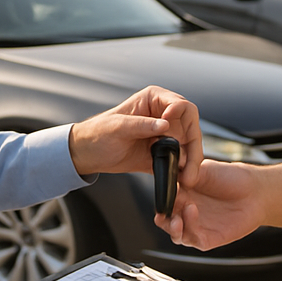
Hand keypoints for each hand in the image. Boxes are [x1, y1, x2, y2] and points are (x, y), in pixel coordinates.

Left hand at [68, 85, 201, 182]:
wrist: (87, 154)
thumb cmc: (98, 133)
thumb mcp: (118, 127)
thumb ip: (142, 125)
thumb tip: (166, 125)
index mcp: (154, 100)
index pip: (181, 105)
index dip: (182, 117)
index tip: (173, 131)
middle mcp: (164, 116)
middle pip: (191, 128)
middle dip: (194, 148)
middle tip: (190, 166)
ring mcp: (165, 135)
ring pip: (188, 147)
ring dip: (190, 162)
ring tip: (187, 178)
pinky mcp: (162, 153)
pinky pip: (178, 161)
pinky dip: (182, 170)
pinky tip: (181, 180)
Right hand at [157, 158, 281, 245]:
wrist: (256, 191)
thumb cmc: (232, 178)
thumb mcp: (205, 169)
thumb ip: (186, 174)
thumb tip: (170, 175)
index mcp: (184, 195)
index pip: (164, 202)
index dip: (160, 200)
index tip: (160, 195)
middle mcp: (188, 212)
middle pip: (166, 221)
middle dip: (163, 218)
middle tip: (163, 212)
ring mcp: (197, 226)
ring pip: (176, 234)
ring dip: (172, 227)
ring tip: (177, 217)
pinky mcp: (208, 238)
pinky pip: (192, 239)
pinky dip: (189, 228)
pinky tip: (192, 212)